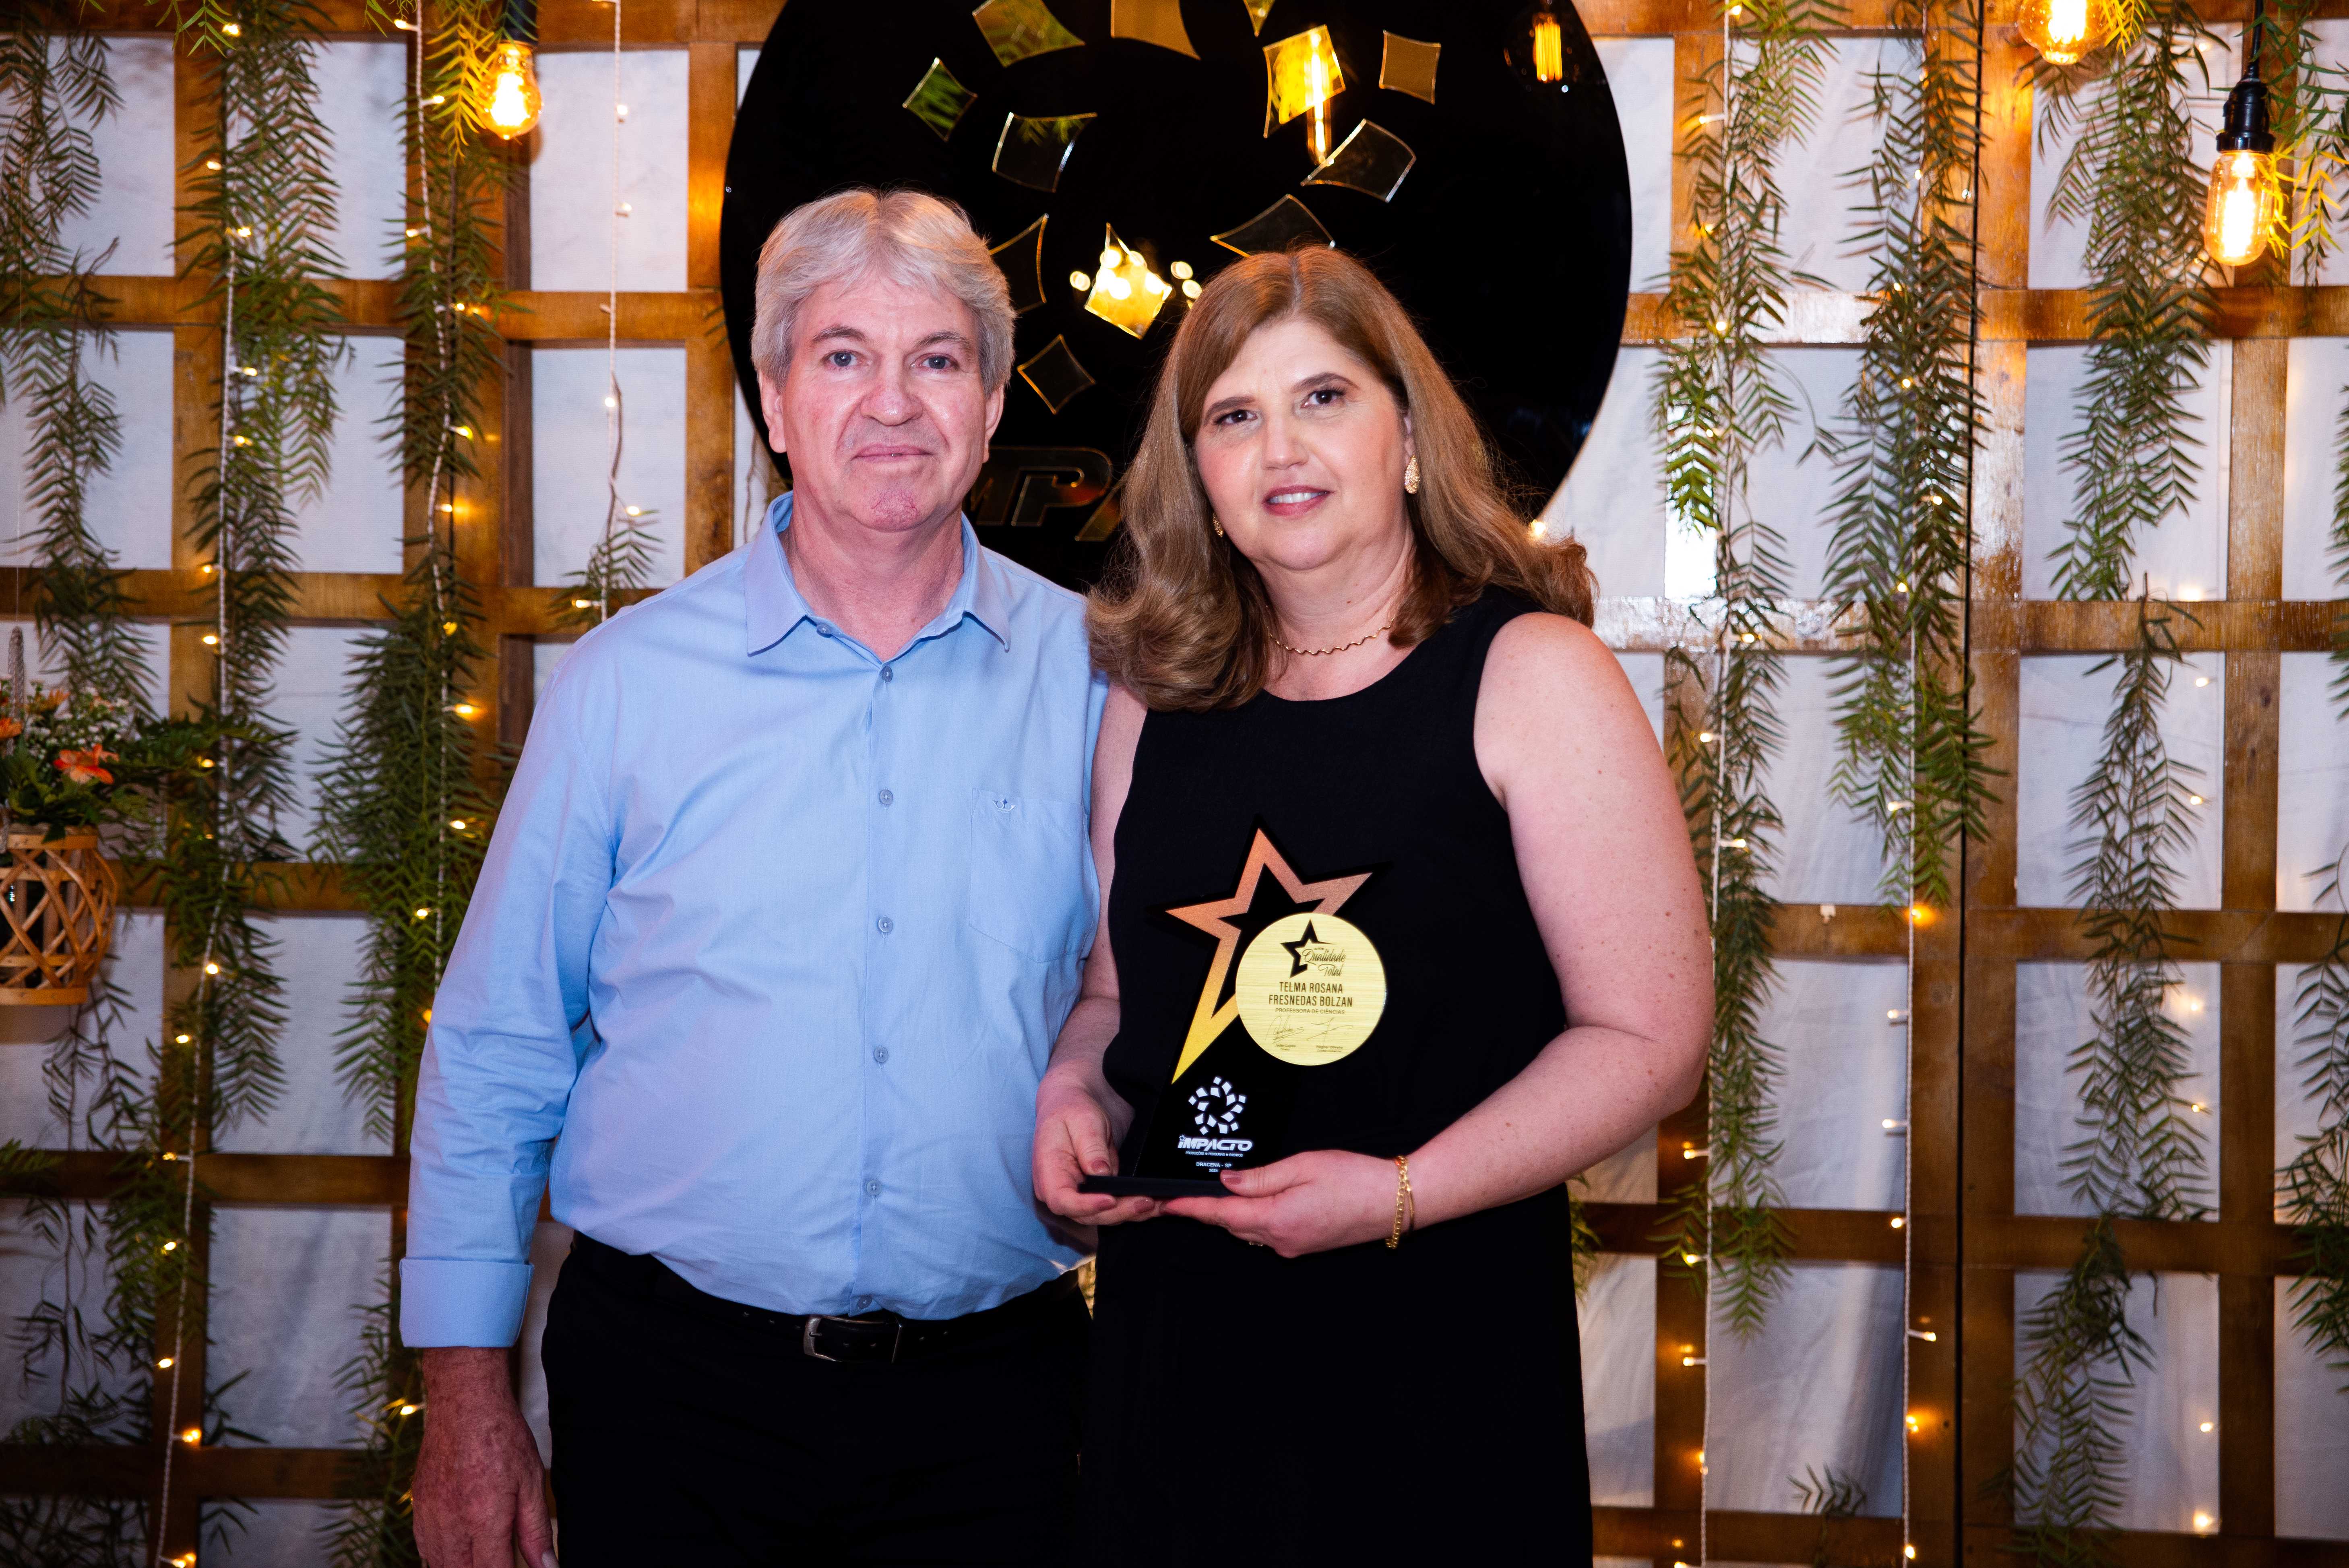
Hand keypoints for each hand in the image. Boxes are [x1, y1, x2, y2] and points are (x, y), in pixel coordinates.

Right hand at [412, 1347, 555, 1567]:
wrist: (464, 1404)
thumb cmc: (501, 1438)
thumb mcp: (531, 1483)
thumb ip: (536, 1531)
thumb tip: (547, 1567)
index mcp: (484, 1520)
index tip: (516, 1567)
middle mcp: (451, 1525)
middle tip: (501, 1557)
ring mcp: (429, 1517)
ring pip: (440, 1565)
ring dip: (462, 1565)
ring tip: (483, 1553)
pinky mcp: (417, 1508)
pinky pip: (424, 1548)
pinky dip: (440, 1556)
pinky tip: (459, 1548)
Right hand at [1033, 1067, 1159, 1227]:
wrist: (1074, 1106)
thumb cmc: (1072, 1110)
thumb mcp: (1081, 1120)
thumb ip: (1090, 1146)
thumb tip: (1100, 1172)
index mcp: (1049, 1172)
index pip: (1062, 1200)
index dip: (1086, 1205)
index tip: (1110, 1200)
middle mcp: (1060, 1191)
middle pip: (1087, 1214)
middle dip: (1118, 1211)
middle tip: (1146, 1202)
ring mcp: (1078, 1196)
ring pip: (1104, 1215)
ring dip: (1131, 1213)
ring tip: (1158, 1204)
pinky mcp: (1095, 1195)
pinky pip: (1113, 1207)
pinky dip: (1133, 1206)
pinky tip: (1156, 1202)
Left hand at [1161, 1150, 1401, 1256]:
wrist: (1394, 1202)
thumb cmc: (1353, 1177)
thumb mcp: (1303, 1165)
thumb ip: (1260, 1176)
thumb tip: (1226, 1181)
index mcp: (1277, 1219)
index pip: (1221, 1215)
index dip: (1190, 1209)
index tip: (1164, 1205)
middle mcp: (1280, 1240)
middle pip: (1232, 1225)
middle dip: (1209, 1210)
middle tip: (1185, 1193)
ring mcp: (1293, 1247)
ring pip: (1249, 1230)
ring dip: (1233, 1214)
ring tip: (1220, 1193)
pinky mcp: (1304, 1245)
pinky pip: (1268, 1233)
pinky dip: (1256, 1218)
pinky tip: (1261, 1200)